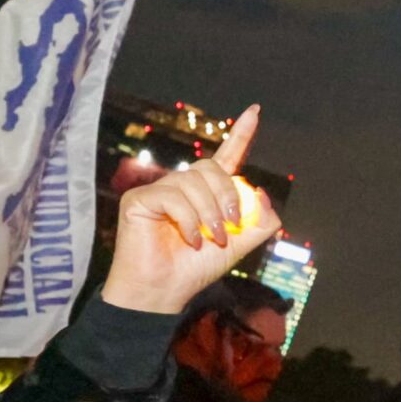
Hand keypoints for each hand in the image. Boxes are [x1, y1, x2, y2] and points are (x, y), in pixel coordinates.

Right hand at [99, 105, 281, 316]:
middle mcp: (182, 185)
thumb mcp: (240, 244)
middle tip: (228, 226)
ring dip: (209, 213)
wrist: (166, 291)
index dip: (241, 134)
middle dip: (227, 196)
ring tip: (209, 238)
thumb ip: (260, 220)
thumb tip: (260, 191)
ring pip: (193, 182)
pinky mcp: (139, 199)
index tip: (255, 111)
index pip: (227, 156)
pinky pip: (173, 196)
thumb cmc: (197, 268)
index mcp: (207, 192)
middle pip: (212, 168)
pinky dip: (188, 220)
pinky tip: (190, 239)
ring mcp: (159, 190)